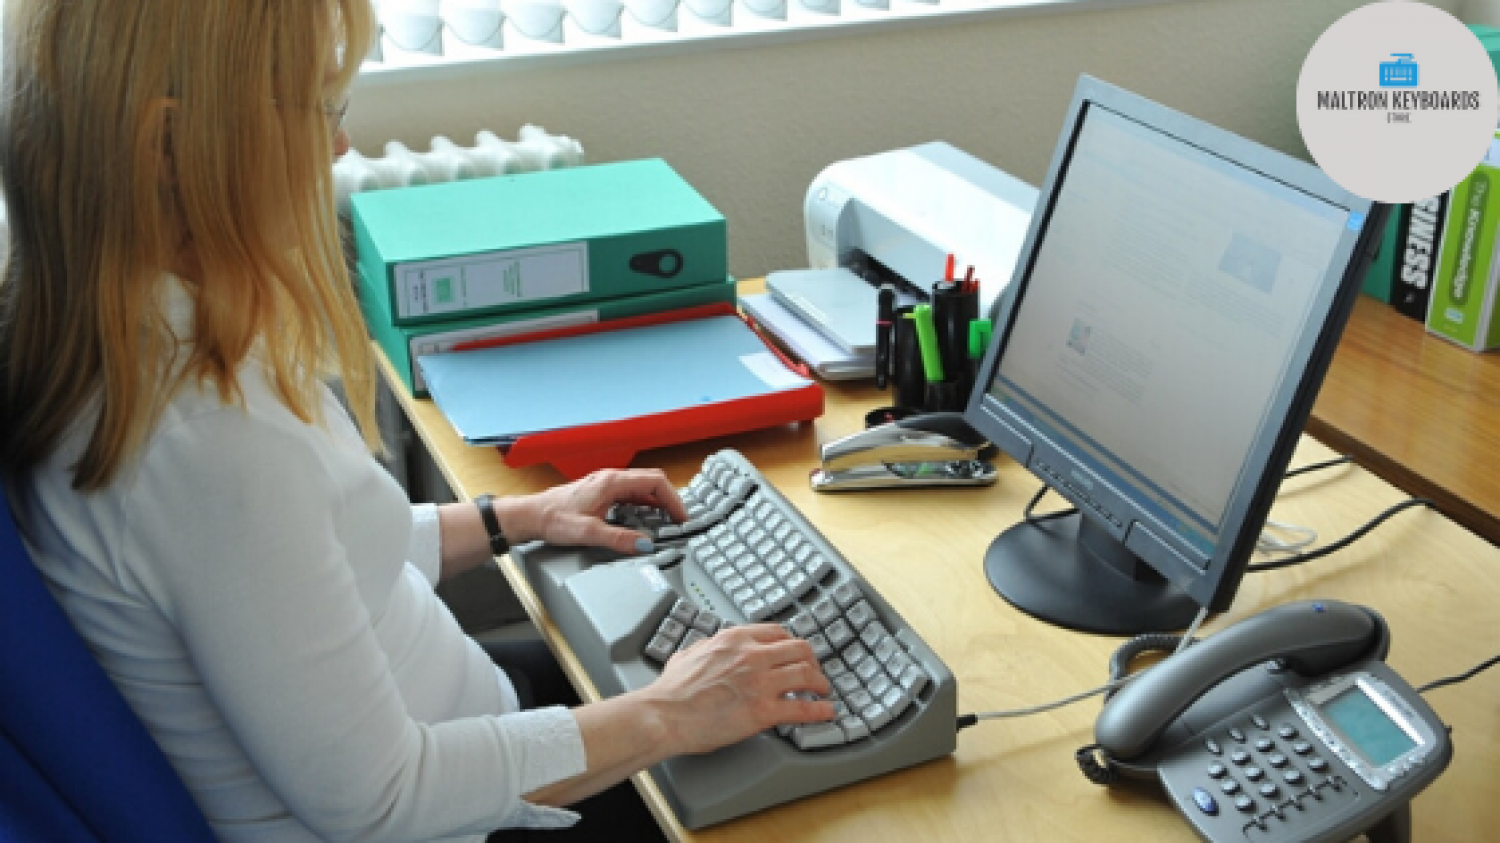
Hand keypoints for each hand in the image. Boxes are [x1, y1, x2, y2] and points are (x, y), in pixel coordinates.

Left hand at [501, 468, 688, 553]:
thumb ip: (619, 539)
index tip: (682, 518)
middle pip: (652, 481)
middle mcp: (611, 478)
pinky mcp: (601, 491)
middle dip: (669, 500)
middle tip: (679, 521)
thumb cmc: (554, 519)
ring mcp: (606, 483)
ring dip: (657, 502)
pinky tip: (644, 519)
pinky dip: (644, 504)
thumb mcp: (588, 533)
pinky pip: (630, 493)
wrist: (531, 515)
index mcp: (612, 482)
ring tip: (666, 522)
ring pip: (641, 487)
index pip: (655, 482)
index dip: (673, 500)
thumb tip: (645, 545)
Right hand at [641, 624, 834, 755]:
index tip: (796, 653)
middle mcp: (752, 656)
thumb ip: (706, 647)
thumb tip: (707, 649)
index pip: (777, 632)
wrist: (663, 715)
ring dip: (820, 683)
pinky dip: (820, 710)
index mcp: (735, 638)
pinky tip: (826, 712)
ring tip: (823, 691)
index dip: (792, 644)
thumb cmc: (671, 691)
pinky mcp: (763, 712)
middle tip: (815, 671)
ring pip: (806, 675)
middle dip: (813, 660)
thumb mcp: (689, 653)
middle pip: (799, 649)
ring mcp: (760, 683)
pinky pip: (802, 708)